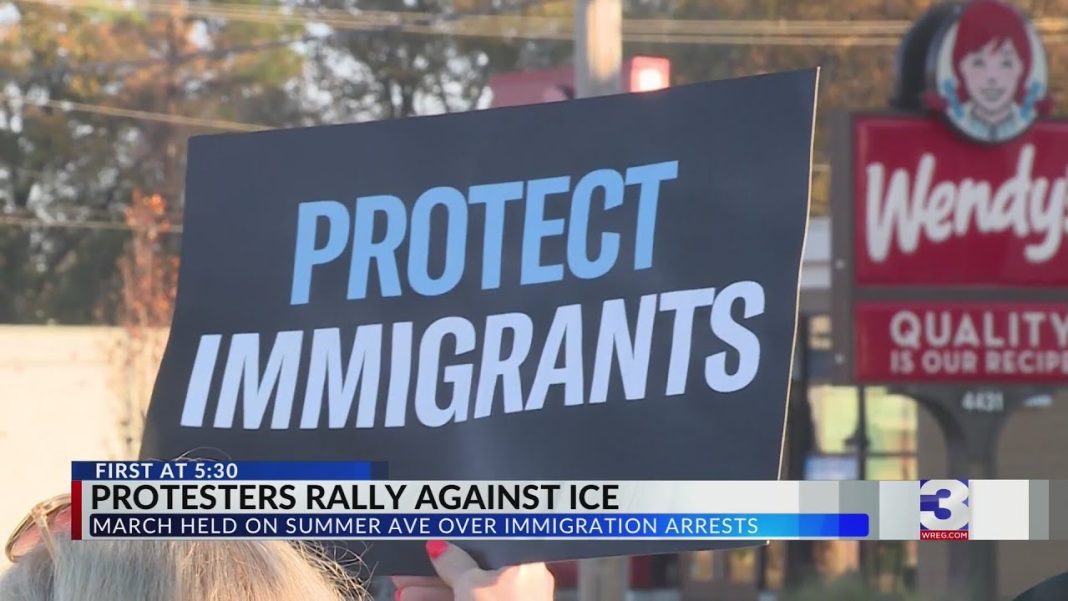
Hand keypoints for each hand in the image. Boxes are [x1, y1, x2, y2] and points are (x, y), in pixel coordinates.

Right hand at [392, 540, 553, 600]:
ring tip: (402, 588)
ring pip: (465, 590)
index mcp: (526, 564)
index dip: (459, 539)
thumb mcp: (471, 586)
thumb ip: (453, 563)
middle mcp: (521, 583)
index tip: (435, 538)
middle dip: (437, 569)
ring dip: (431, 589)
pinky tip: (411, 598)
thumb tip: (439, 547)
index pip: (490, 541)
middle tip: (410, 565)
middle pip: (473, 567)